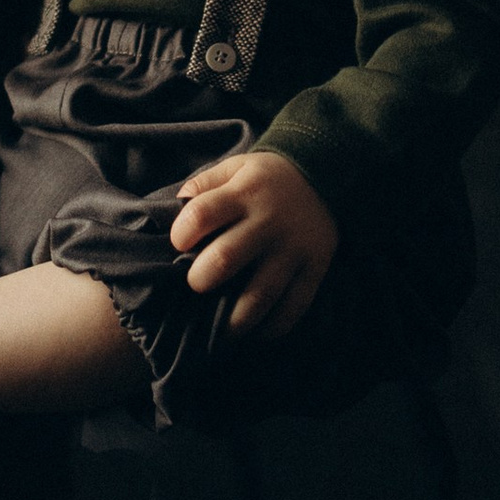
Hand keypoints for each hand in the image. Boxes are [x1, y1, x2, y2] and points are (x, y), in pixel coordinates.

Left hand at [169, 150, 336, 339]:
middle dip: (202, 280)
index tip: (179, 245)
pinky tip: (257, 332)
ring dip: (235, 319)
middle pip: (226, 257)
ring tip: (220, 331)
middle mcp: (269, 222)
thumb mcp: (235, 168)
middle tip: (196, 286)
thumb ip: (203, 183)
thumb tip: (174, 205)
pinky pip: (295, 306)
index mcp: (244, 194)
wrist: (325, 176)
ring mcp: (293, 249)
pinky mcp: (315, 269)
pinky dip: (274, 326)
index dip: (182, 233)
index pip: (202, 214)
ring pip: (261, 293)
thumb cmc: (266, 179)